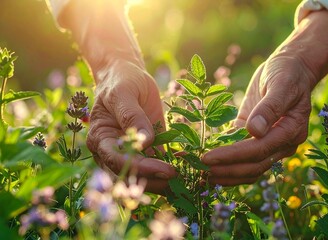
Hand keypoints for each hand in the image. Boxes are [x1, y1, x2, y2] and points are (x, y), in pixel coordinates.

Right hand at [87, 60, 176, 193]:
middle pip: (130, 176)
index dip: (140, 169)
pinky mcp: (148, 151)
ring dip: (163, 182)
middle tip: (179, 178)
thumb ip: (132, 116)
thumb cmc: (121, 81)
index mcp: (100, 139)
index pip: (117, 161)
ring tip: (187, 179)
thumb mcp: (124, 93)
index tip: (164, 170)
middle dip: (154, 181)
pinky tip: (188, 167)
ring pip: (144, 177)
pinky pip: (157, 166)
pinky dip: (171, 170)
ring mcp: (131, 154)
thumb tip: (145, 142)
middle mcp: (112, 153)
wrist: (128, 76)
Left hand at [202, 55, 313, 185]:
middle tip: (198, 171)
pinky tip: (207, 166)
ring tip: (200, 176)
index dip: (233, 156)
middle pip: (253, 166)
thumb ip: (270, 107)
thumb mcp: (281, 84)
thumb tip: (254, 131)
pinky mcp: (256, 139)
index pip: (259, 150)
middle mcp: (282, 143)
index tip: (208, 158)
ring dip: (225, 174)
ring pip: (248, 168)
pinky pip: (241, 157)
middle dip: (226, 170)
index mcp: (291, 131)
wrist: (293, 68)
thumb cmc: (289, 73)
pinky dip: (226, 163)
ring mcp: (270, 143)